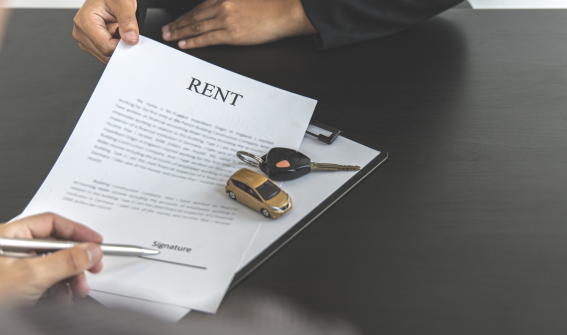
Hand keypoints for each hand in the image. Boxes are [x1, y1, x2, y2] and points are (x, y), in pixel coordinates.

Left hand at [0, 213, 103, 305]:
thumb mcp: (31, 276)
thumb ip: (66, 261)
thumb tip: (91, 250)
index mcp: (8, 237)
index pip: (51, 224)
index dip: (76, 231)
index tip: (95, 242)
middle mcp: (11, 250)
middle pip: (54, 246)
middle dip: (76, 260)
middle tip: (92, 267)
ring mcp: (13, 269)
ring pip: (52, 266)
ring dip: (69, 279)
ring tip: (77, 290)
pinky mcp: (16, 287)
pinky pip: (44, 282)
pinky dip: (58, 290)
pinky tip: (62, 298)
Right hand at [73, 0, 138, 63]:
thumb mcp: (123, 4)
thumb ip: (128, 21)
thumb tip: (130, 39)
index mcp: (85, 20)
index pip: (105, 46)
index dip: (121, 45)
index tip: (129, 37)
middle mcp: (80, 31)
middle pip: (105, 53)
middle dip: (118, 45)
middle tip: (121, 29)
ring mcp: (83, 39)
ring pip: (105, 56)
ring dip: (115, 46)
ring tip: (116, 29)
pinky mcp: (89, 44)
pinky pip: (104, 54)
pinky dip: (113, 47)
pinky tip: (113, 34)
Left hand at [162, 0, 315, 48]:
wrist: (286, 12)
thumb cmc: (270, 6)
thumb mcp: (245, 0)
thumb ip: (230, 4)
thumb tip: (218, 12)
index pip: (199, 7)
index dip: (185, 15)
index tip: (176, 20)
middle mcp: (222, 6)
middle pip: (193, 17)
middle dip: (177, 24)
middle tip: (165, 30)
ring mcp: (226, 20)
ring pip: (196, 27)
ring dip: (180, 32)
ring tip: (170, 37)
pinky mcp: (232, 33)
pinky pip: (207, 38)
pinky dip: (193, 41)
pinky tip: (184, 43)